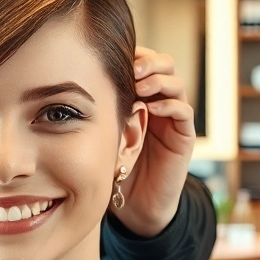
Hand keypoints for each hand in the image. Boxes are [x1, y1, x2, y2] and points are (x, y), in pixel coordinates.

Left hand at [116, 46, 196, 236]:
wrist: (135, 204)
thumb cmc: (114, 166)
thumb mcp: (104, 131)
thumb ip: (101, 108)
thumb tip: (75, 80)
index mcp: (141, 97)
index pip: (144, 63)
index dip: (135, 55)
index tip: (115, 55)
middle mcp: (160, 103)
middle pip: (165, 66)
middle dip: (150, 61)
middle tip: (132, 66)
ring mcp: (174, 119)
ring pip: (176, 84)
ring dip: (159, 80)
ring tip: (140, 84)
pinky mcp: (184, 137)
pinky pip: (183, 112)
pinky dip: (170, 105)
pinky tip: (152, 107)